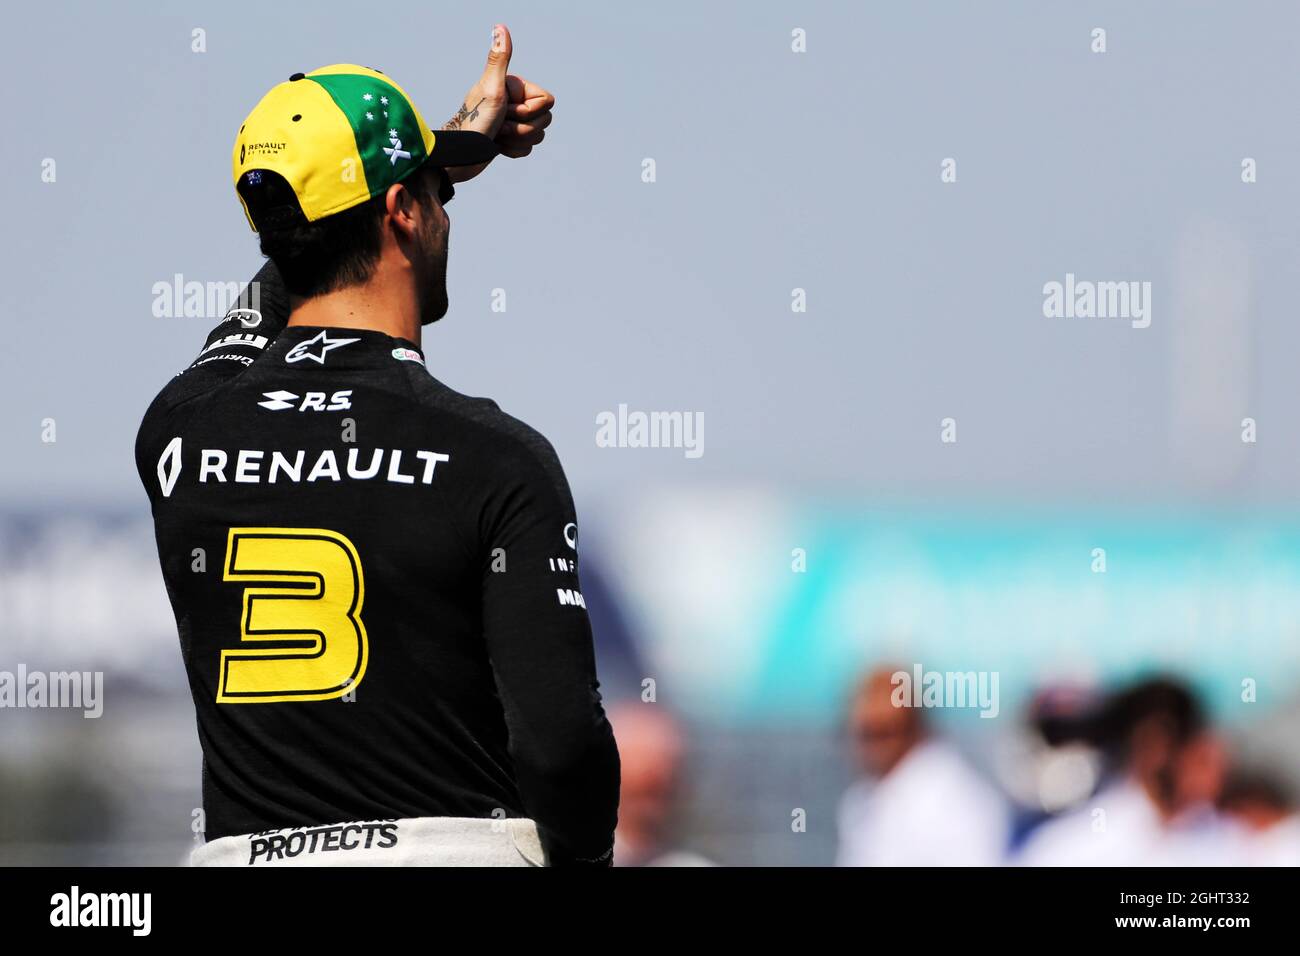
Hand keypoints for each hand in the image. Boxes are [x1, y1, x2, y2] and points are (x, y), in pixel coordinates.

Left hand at [443, 24, 553, 182]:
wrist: (461, 153)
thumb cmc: (475, 119)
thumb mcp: (491, 88)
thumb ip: (499, 59)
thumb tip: (499, 27)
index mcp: (516, 87)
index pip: (547, 101)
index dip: (529, 111)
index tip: (506, 109)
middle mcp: (516, 101)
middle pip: (545, 120)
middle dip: (523, 129)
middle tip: (500, 125)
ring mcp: (513, 120)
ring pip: (538, 136)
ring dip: (517, 140)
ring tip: (496, 136)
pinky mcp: (511, 139)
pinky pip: (527, 149)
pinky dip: (512, 150)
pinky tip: (496, 145)